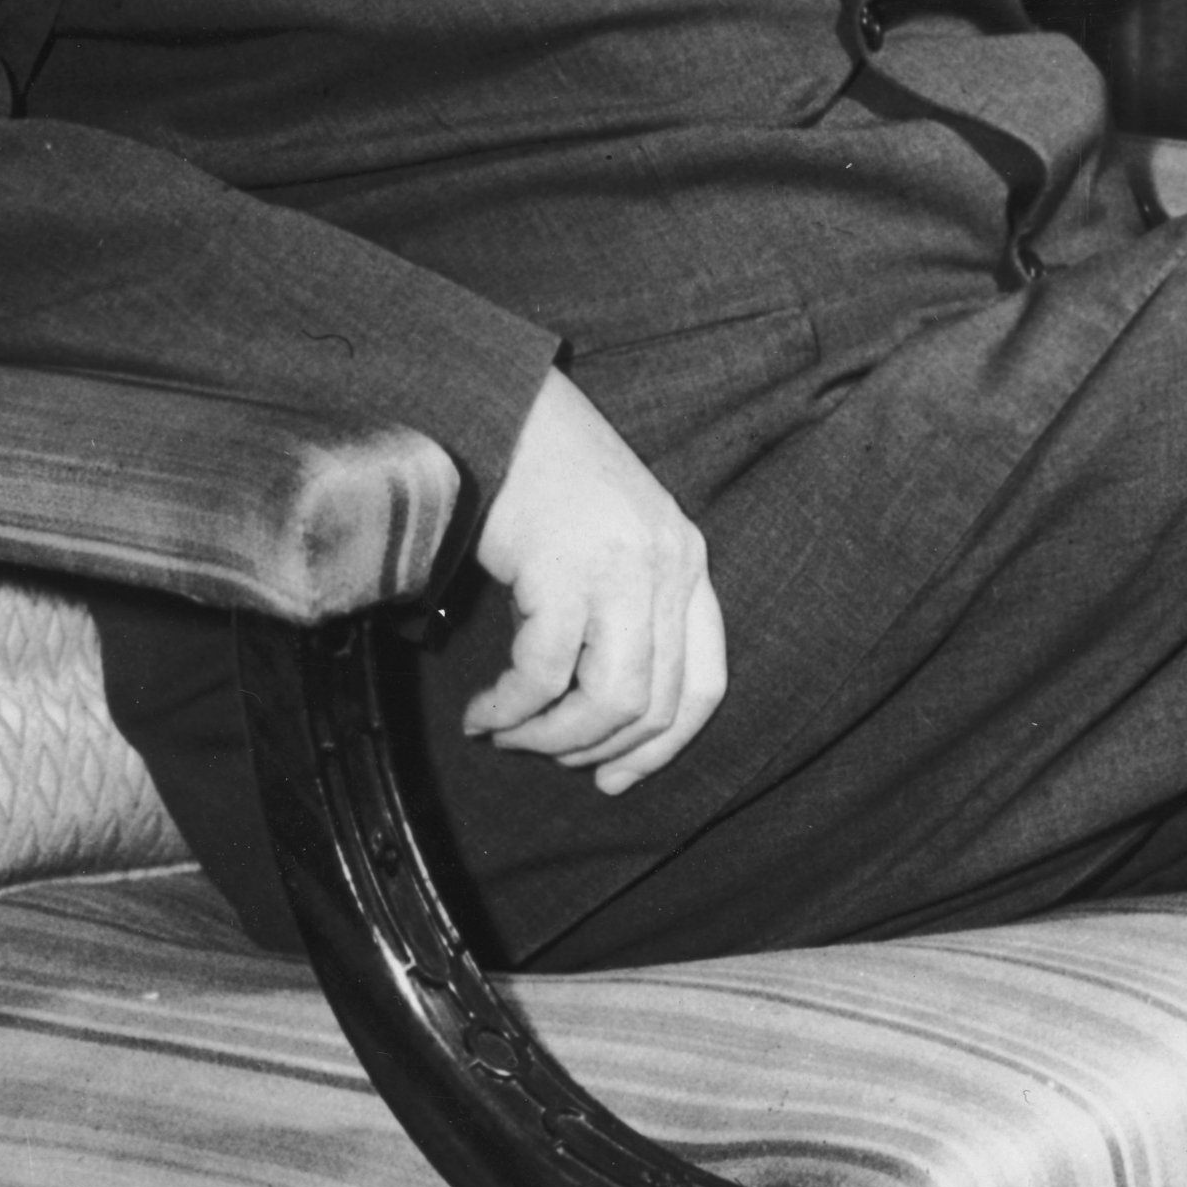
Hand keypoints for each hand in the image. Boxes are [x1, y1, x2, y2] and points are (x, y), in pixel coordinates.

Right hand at [461, 367, 727, 794]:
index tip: (614, 779)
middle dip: (592, 749)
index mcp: (687, 562)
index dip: (661, 747)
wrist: (502, 407)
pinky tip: (483, 712)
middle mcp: (669, 567)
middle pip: (654, 704)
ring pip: (608, 701)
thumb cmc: (547, 477)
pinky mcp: (566, 569)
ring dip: (549, 737)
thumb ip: (623, 611)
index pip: (704, 685)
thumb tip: (598, 715)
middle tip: (539, 753)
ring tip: (504, 733)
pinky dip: (509, 710)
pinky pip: (543, 676)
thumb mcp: (611, 542)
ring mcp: (623, 568)